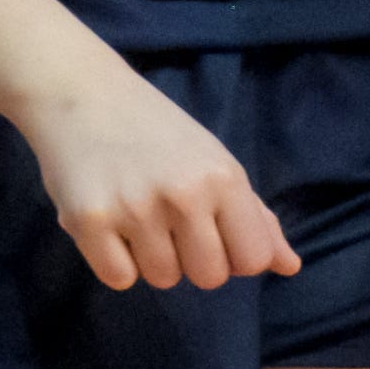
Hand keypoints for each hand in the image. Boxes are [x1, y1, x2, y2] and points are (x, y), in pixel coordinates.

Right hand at [19, 61, 296, 291]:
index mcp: (223, 177)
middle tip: (165, 217)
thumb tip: (290, 267)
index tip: (209, 229)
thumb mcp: (212, 161)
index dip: (232, 254)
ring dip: (149, 257)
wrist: (79, 89)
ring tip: (132, 211)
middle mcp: (185, 194)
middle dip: (190, 258)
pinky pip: (119, 279)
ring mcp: (135, 208)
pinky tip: (107, 221)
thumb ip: (254, 216)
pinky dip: (113, 259)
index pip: (253, 260)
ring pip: (162, 279)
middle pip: (209, 278)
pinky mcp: (89, 221)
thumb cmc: (154, 128)